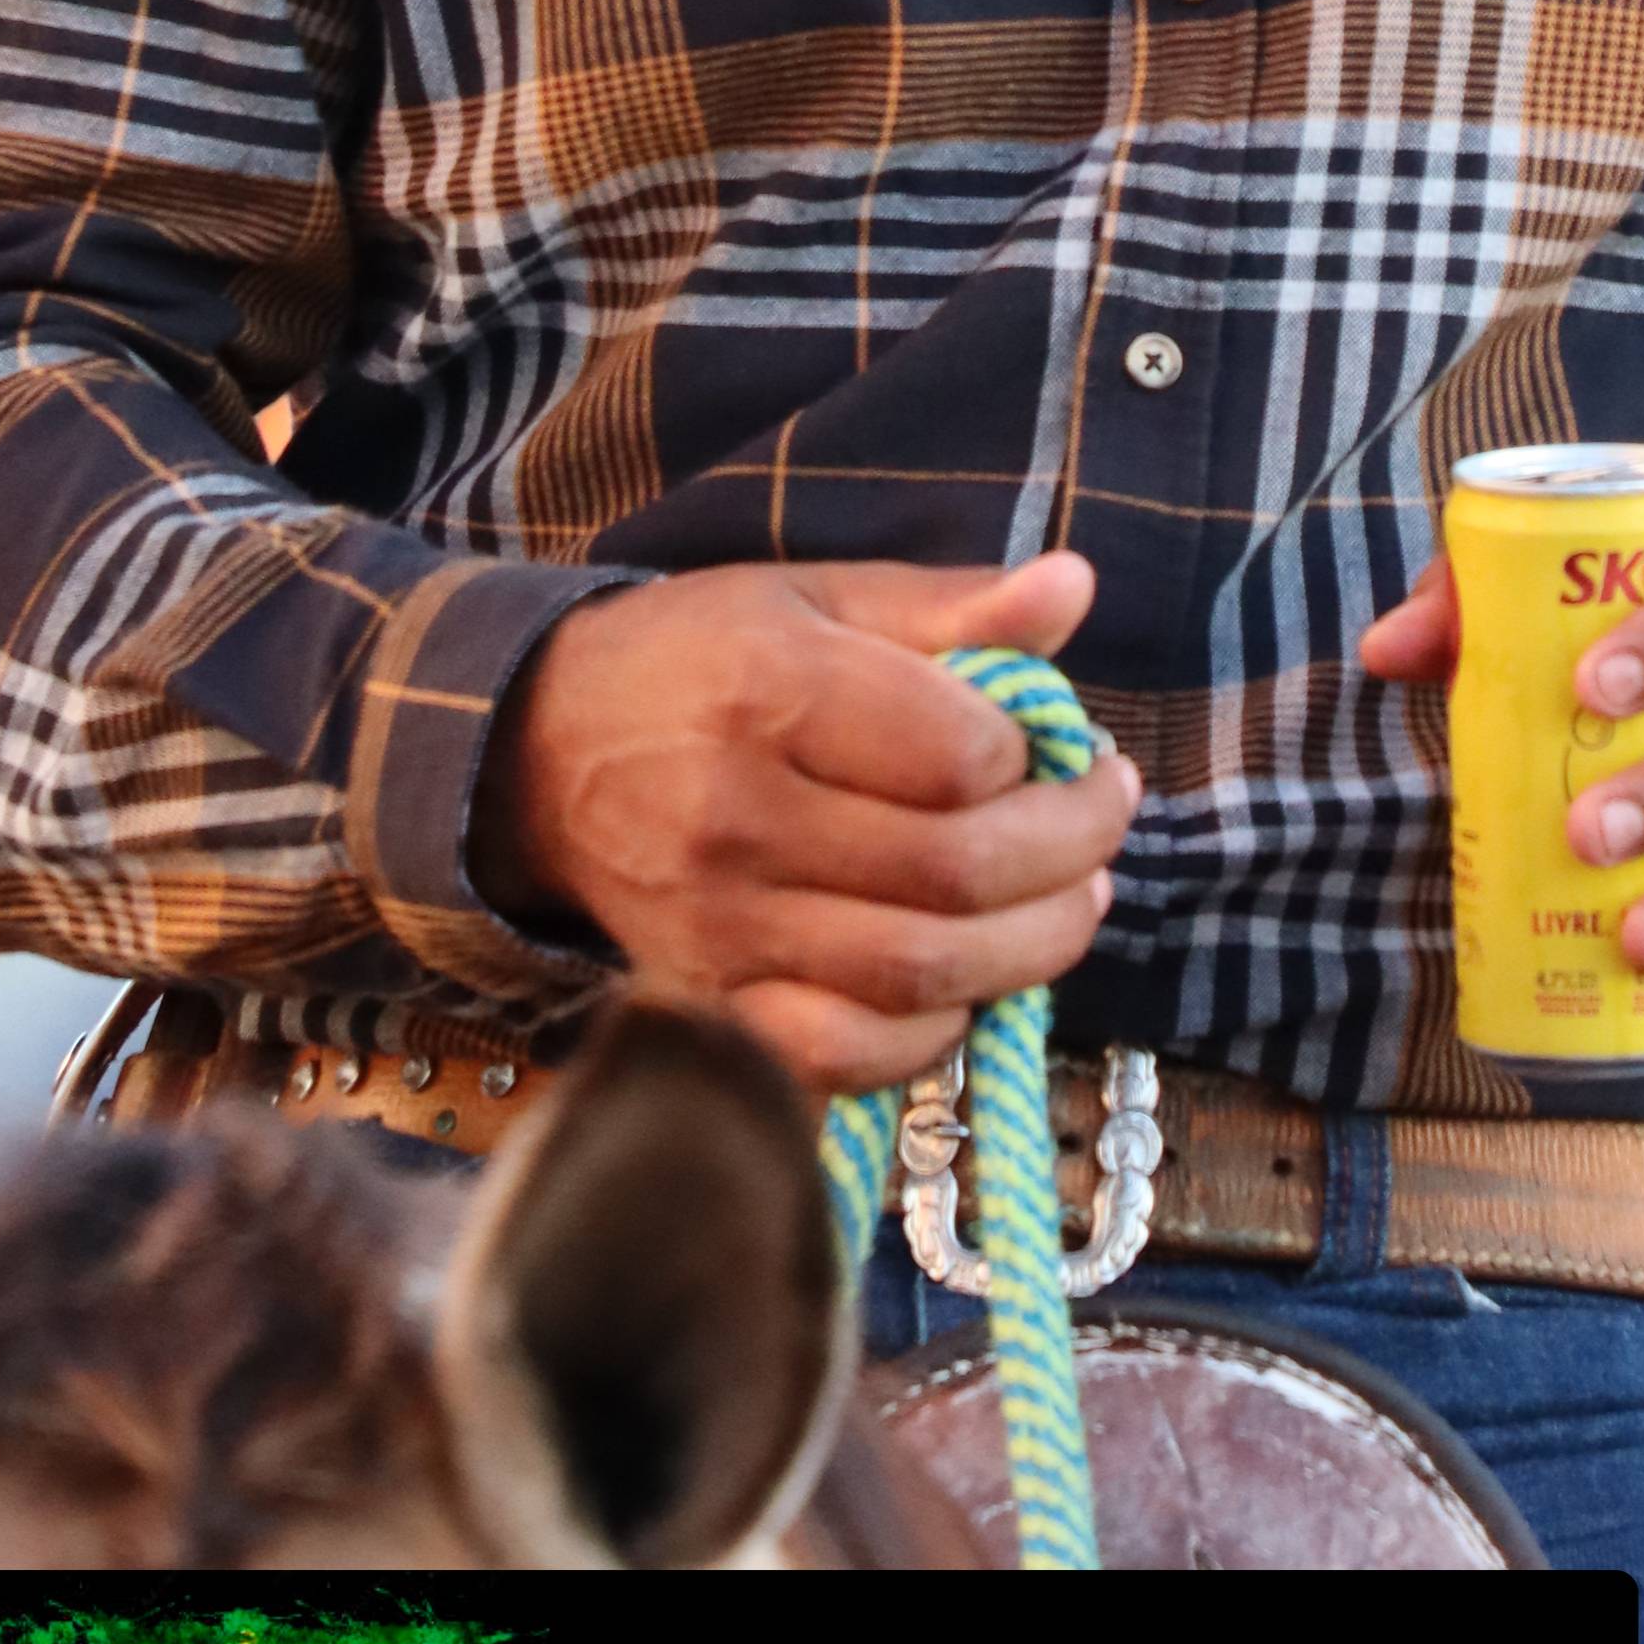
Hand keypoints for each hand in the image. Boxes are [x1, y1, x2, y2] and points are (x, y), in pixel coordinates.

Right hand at [471, 551, 1137, 1095]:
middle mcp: (738, 815)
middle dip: (1068, 860)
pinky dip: (933, 1035)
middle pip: (956, 874)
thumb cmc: (701, 660)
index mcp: (772, 687)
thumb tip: (1078, 586)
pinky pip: (848, 1056)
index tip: (1060, 748)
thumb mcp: (816, 597)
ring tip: (1068, 905)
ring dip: (1029, 951)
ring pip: (919, 975)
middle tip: (1100, 829)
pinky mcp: (708, 1003)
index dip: (1038, 761)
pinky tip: (966, 981)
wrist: (542, 753)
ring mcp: (717, 926)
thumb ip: (951, 605)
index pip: (961, 756)